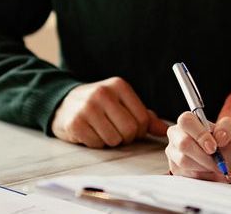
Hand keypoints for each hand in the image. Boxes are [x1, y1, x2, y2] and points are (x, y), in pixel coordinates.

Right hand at [50, 77, 166, 147]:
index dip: (139, 130)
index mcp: (119, 86)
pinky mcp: (75, 122)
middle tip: (115, 131)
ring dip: (110, 141)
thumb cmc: (99, 105)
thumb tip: (166, 129)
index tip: (129, 128)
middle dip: (125, 137)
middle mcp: (103, 93)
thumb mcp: (122, 103)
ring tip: (101, 130)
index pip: (142, 119)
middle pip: (129, 130)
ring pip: (114, 140)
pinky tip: (89, 132)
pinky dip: (95, 143)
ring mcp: (87, 107)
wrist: (63, 104)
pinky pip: (97, 144)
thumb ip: (145, 116)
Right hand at [165, 113, 230, 182]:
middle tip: (218, 163)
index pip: (187, 122)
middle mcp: (176, 134)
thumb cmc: (225, 141)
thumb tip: (219, 136)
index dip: (200, 135)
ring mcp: (173, 152)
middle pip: (183, 144)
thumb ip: (227, 128)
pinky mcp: (175, 168)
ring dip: (205, 168)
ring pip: (184, 162)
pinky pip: (187, 175)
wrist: (224, 159)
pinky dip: (204, 177)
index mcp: (187, 120)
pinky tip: (213, 174)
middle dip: (204, 157)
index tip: (213, 148)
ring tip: (218, 168)